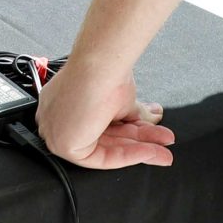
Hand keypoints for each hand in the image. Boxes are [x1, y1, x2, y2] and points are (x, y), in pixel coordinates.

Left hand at [33, 59, 173, 170]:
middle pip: (106, 138)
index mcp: (65, 101)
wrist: (101, 65)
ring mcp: (58, 131)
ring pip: (107, 149)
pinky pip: (102, 158)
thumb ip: (133, 115)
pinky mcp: (64, 146)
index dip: (129, 130)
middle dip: (140, 142)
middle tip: (163, 145)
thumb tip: (152, 119)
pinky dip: (130, 156)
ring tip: (164, 152)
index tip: (151, 132)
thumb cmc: (105, 70)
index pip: (100, 124)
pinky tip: (151, 152)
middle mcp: (59, 116)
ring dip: (140, 151)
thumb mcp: (124, 98)